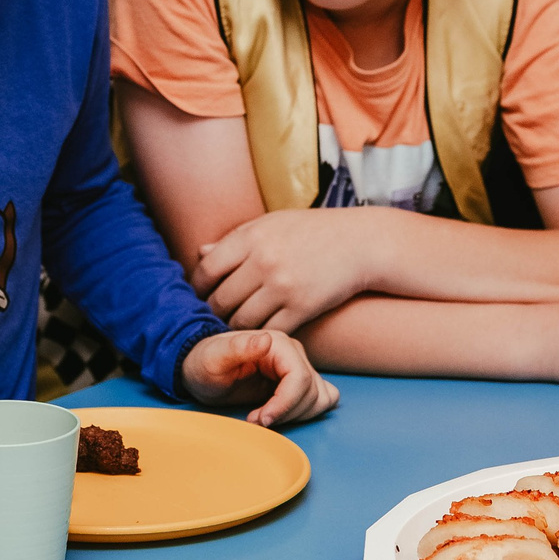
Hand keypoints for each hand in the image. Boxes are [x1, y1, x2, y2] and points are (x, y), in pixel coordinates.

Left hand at [180, 328, 339, 426]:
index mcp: (278, 344)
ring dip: (294, 415)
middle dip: (284, 413)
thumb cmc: (205, 363)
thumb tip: (267, 339)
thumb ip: (239, 347)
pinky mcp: (299, 383)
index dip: (285, 405)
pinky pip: (322, 400)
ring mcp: (299, 367)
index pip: (300, 379)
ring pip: (319, 399)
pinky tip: (279, 413)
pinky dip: (305, 412)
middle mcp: (293, 353)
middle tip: (254, 418)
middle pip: (311, 392)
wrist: (203, 368)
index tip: (261, 419)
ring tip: (263, 416)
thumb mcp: (215, 356)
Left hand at [193, 208, 372, 333]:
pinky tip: (260, 333)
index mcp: (251, 237)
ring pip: (242, 321)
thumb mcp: (271, 224)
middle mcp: (264, 261)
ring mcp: (283, 286)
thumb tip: (199, 252)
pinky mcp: (302, 308)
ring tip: (234, 328)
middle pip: (220, 300)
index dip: (197, 288)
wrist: (361, 243)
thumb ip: (235, 239)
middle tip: (213, 318)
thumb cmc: (312, 231)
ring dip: (234, 329)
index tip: (199, 295)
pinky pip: (269, 330)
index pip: (206, 270)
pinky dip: (261, 335)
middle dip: (212, 313)